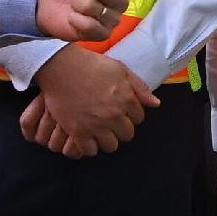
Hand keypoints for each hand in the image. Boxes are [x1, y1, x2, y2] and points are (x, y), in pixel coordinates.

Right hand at [21, 44, 150, 156]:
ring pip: (110, 146)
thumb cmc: (91, 65)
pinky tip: (86, 137)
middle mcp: (114, 115)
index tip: (121, 112)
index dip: (130, 115)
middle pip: (127, 135)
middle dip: (120, 129)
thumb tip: (155, 104)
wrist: (61, 67)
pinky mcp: (78, 131)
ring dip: (106, 140)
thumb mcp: (120, 70)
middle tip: (110, 122)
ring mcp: (96, 125)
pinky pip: (90, 150)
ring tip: (99, 131)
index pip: (139, 118)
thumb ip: (139, 88)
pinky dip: (89, 146)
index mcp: (127, 99)